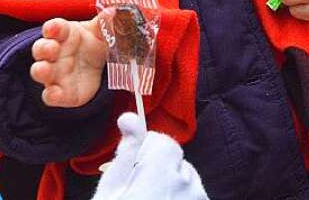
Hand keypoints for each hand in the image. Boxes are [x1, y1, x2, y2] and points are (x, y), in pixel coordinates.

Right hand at [31, 15, 108, 107]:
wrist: (94, 67)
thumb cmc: (90, 43)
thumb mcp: (99, 33)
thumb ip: (104, 24)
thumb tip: (113, 12)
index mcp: (63, 33)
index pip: (53, 27)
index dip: (52, 27)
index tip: (55, 27)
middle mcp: (54, 53)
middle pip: (41, 48)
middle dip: (44, 48)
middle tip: (52, 47)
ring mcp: (54, 73)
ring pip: (39, 70)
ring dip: (40, 70)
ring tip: (43, 69)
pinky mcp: (60, 92)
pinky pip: (49, 95)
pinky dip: (50, 95)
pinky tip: (54, 94)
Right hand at [93, 113, 207, 199]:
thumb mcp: (110, 189)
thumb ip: (126, 152)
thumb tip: (130, 117)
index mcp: (162, 171)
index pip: (163, 143)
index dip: (146, 153)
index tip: (133, 168)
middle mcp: (187, 184)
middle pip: (176, 161)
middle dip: (160, 169)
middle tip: (138, 190)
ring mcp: (197, 198)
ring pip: (187, 180)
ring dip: (172, 186)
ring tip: (150, 199)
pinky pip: (193, 195)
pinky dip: (181, 198)